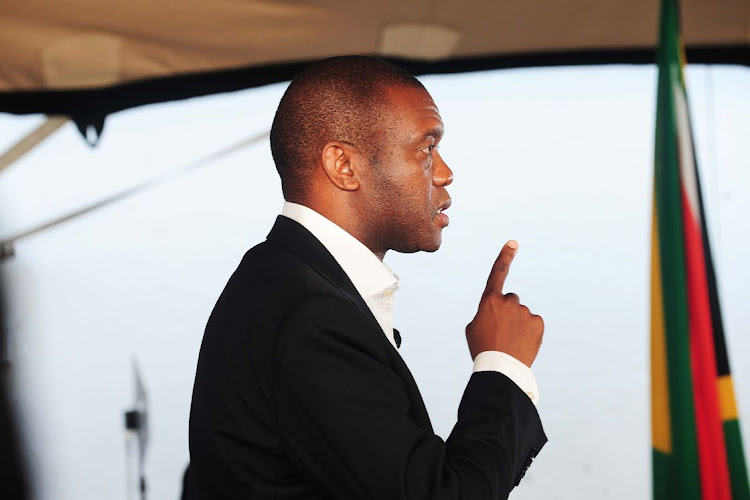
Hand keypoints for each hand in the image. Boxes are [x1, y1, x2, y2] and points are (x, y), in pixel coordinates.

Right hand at [465, 241, 543, 366]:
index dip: (505, 257)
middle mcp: (508, 301)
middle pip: (510, 301)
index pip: (497, 273)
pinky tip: (522, 343)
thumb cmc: (482, 348)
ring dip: (518, 325)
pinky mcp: (538, 322)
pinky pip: (534, 323)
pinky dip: (530, 332)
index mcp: (489, 300)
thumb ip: (485, 313)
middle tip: (501, 332)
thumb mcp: (474, 328)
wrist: (500, 368)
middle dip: (508, 312)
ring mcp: (524, 311)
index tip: (513, 243)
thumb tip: (498, 313)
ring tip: (511, 342)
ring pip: (522, 314)